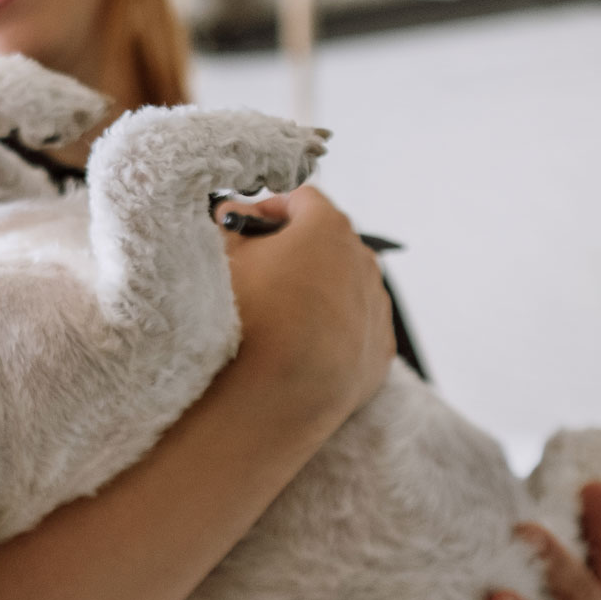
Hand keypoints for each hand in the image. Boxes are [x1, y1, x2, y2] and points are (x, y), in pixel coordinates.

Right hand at [223, 187, 394, 430]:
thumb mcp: (222, 256)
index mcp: (329, 228)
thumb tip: (235, 214)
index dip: (269, 209)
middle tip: (259, 271)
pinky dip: (333, 331)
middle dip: (296, 250)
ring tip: (279, 316)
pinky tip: (301, 346)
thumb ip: (229, 223)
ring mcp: (376, 309)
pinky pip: (355, 329)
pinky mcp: (378, 353)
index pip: (301, 199)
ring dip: (317, 291)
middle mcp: (363, 262)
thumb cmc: (244, 320)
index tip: (246, 228)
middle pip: (328, 242)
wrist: (271, 399)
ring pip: (346, 286)